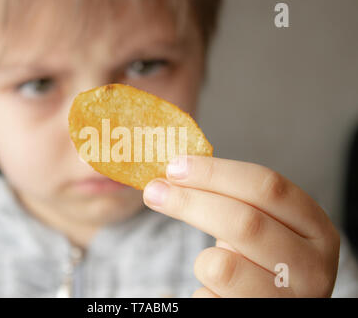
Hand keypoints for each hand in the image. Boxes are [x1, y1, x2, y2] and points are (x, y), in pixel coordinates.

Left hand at [143, 156, 339, 296]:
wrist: (275, 302)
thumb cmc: (262, 257)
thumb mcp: (263, 224)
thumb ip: (232, 198)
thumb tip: (175, 172)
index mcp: (315, 227)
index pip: (267, 187)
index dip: (215, 173)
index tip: (175, 166)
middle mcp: (312, 266)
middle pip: (244, 222)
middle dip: (190, 202)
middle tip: (154, 191)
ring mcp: (288, 301)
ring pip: (222, 267)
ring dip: (203, 259)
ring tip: (211, 262)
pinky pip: (208, 297)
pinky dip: (203, 289)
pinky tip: (218, 291)